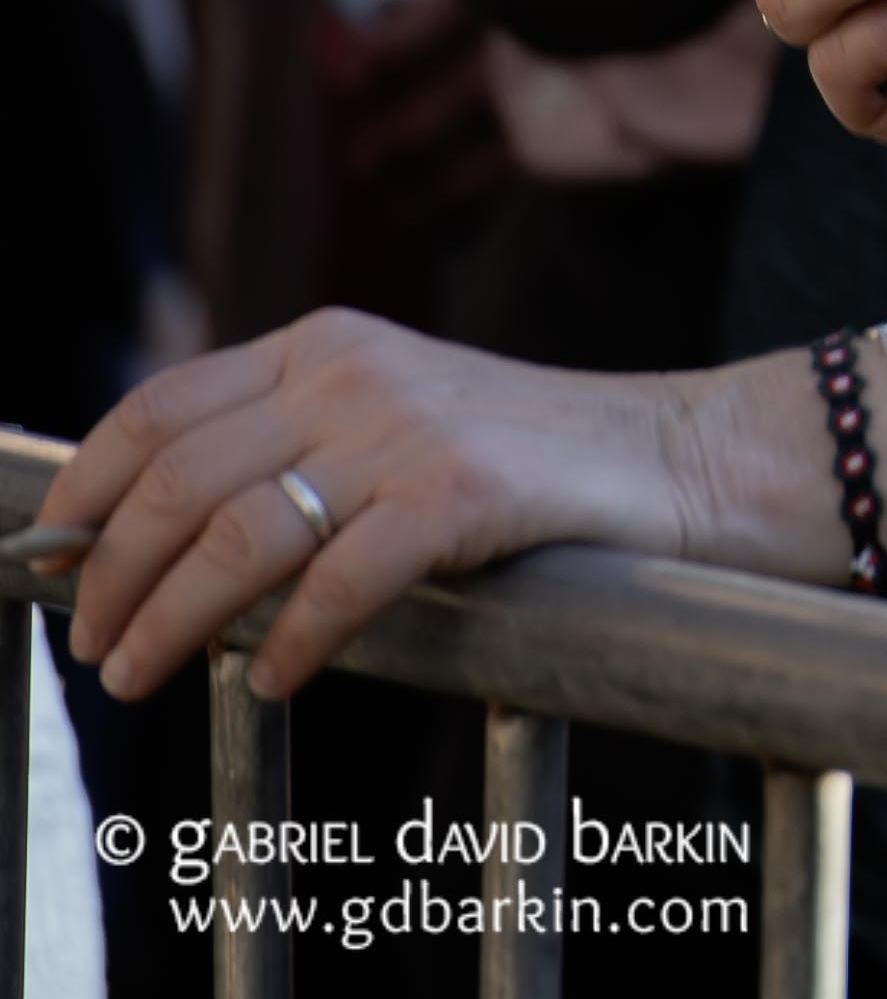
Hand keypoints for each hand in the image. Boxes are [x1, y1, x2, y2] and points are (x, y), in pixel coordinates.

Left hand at [44, 312, 697, 699]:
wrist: (688, 459)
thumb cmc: (535, 463)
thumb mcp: (398, 419)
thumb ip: (296, 445)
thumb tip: (159, 536)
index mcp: (328, 342)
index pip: (160, 407)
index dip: (86, 491)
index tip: (52, 559)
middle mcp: (356, 370)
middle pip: (179, 479)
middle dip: (111, 577)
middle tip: (94, 645)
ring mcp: (411, 426)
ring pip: (237, 534)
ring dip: (168, 623)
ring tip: (142, 675)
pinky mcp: (467, 488)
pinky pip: (339, 580)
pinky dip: (289, 642)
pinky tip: (275, 679)